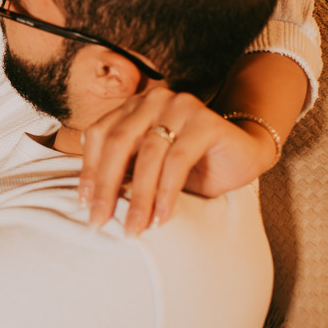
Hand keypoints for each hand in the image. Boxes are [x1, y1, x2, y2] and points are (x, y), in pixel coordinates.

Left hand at [79, 88, 276, 235]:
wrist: (244, 154)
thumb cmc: (191, 165)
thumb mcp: (149, 167)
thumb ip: (124, 171)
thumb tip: (91, 203)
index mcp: (132, 108)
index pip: (99, 135)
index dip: (89, 170)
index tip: (83, 204)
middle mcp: (153, 101)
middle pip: (118, 142)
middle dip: (106, 186)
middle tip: (99, 221)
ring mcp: (180, 106)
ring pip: (148, 154)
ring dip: (138, 196)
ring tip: (134, 227)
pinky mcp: (205, 121)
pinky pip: (178, 159)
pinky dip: (166, 191)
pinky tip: (162, 216)